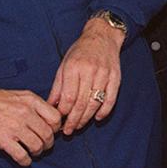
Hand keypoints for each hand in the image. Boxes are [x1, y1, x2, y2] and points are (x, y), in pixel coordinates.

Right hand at [0, 77, 61, 166]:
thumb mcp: (19, 95)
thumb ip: (36, 106)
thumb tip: (51, 120)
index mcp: (31, 100)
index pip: (56, 118)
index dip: (56, 128)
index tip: (51, 132)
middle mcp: (25, 113)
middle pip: (48, 135)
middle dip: (48, 144)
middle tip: (43, 146)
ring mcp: (14, 127)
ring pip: (37, 146)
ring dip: (37, 152)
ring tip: (32, 152)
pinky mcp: (3, 140)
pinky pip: (22, 156)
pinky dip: (25, 161)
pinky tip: (23, 159)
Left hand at [49, 16, 123, 134]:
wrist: (102, 36)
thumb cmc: (80, 51)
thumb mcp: (64, 65)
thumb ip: (58, 86)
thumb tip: (50, 106)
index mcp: (73, 67)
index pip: (68, 96)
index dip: (63, 112)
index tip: (58, 121)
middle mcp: (89, 71)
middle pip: (81, 102)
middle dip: (73, 120)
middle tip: (68, 131)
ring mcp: (104, 74)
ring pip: (95, 103)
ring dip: (86, 119)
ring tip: (78, 127)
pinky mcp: (116, 77)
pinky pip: (110, 99)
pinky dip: (104, 111)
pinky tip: (97, 118)